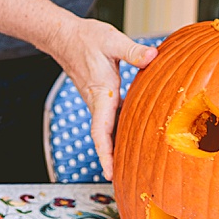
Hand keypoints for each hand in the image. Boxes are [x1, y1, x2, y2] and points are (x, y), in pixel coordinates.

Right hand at [41, 16, 157, 180]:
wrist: (65, 36)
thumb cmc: (86, 38)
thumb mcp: (112, 41)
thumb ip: (133, 51)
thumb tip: (152, 56)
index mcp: (101, 93)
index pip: (100, 130)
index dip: (105, 152)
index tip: (109, 171)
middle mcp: (98, 102)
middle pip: (104, 137)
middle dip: (112, 160)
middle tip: (125, 182)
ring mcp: (98, 101)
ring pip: (107, 130)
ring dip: (116, 148)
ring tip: (132, 167)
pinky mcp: (101, 98)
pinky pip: (110, 120)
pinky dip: (118, 133)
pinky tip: (132, 138)